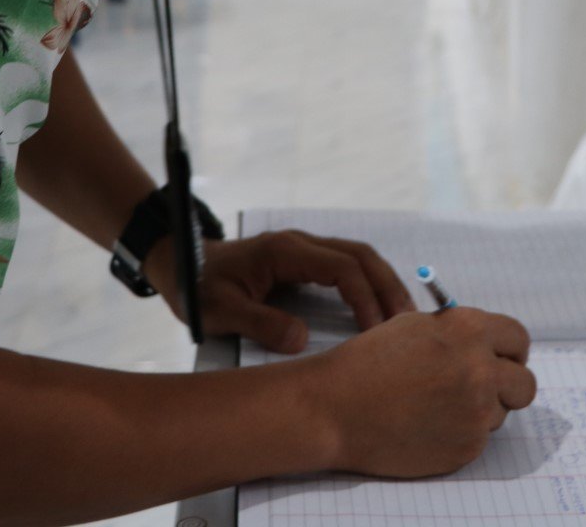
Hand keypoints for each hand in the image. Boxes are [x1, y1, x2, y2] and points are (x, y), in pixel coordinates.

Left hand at [150, 230, 416, 351]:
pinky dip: (368, 282)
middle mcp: (301, 243)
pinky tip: (377, 306)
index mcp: (285, 250)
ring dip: (382, 282)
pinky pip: (346, 264)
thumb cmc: (198, 286)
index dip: (364, 298)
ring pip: (358, 256)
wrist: (178, 263)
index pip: (342, 268)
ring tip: (401, 317)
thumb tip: (301, 341)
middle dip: (387, 286)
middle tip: (407, 323)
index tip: (375, 331)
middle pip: (360, 255)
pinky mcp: (303, 259)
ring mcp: (304, 248)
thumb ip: (260, 323)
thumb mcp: (220, 311)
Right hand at [304, 307, 535, 477]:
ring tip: (437, 406)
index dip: (510, 349)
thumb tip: (486, 344)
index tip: (503, 358)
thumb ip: (459, 332)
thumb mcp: (416, 326)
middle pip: (524, 383)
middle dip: (508, 385)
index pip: (518, 338)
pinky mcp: (466, 446)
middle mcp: (480, 369)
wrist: (336, 408)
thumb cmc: (369, 362)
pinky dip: (459, 434)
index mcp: (469, 330)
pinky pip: (478, 438)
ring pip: (500, 413)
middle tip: (484, 387)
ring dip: (480, 410)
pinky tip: (427, 425)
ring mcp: (476, 411)